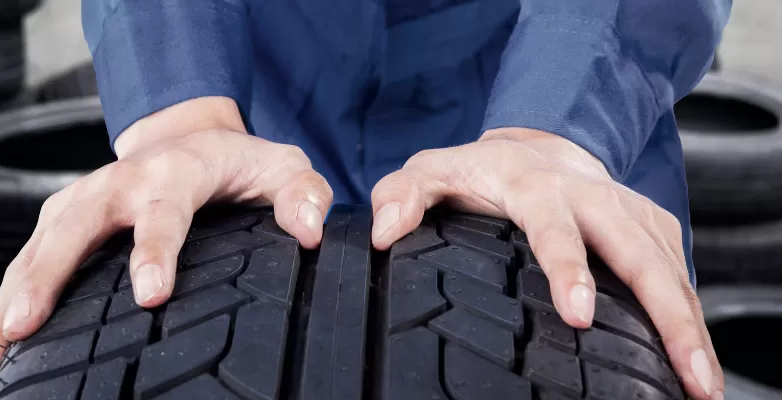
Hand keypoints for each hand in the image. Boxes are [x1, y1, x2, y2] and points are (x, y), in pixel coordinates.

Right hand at [0, 98, 332, 396]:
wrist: (188, 135)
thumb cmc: (236, 162)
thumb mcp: (280, 166)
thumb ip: (302, 193)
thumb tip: (310, 232)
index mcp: (174, 173)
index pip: (163, 213)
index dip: (154, 250)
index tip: (150, 295)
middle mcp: (117, 184)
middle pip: (73, 229)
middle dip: (47, 277)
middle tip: (26, 327)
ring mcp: (82, 201)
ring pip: (35, 250)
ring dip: (8, 300)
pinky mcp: (61, 220)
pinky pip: (24, 263)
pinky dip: (1, 306)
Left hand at [370, 128, 722, 399]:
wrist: (537, 147)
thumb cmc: (479, 171)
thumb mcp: (433, 171)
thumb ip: (402, 196)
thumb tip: (383, 234)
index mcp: (536, 186)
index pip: (555, 228)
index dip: (569, 268)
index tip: (579, 313)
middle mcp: (592, 197)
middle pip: (638, 253)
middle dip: (664, 312)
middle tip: (682, 371)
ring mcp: (628, 211)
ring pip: (669, 267)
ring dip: (690, 324)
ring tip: (703, 383)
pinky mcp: (651, 225)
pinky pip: (677, 268)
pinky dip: (690, 310)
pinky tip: (695, 354)